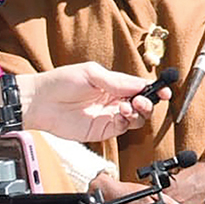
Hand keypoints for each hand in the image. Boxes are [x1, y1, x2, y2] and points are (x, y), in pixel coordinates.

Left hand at [20, 62, 170, 141]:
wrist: (40, 102)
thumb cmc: (60, 82)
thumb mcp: (92, 73)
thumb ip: (118, 81)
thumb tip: (141, 84)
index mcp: (114, 84)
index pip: (140, 87)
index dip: (154, 89)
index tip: (164, 90)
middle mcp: (114, 100)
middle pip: (143, 103)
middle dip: (149, 102)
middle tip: (144, 100)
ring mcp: (109, 116)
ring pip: (137, 118)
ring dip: (140, 112)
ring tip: (129, 106)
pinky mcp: (103, 130)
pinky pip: (124, 128)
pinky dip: (129, 121)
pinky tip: (121, 113)